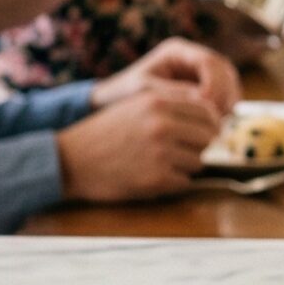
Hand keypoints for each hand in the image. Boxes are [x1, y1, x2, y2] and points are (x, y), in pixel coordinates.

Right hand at [54, 80, 225, 201]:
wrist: (70, 161)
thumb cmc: (103, 134)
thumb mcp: (134, 106)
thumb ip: (170, 107)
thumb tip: (213, 118)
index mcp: (157, 101)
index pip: (206, 111)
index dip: (209, 123)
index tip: (204, 132)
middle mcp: (162, 124)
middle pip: (208, 136)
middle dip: (200, 145)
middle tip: (183, 151)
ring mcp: (161, 152)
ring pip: (198, 161)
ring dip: (185, 166)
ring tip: (161, 164)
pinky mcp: (157, 179)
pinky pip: (184, 182)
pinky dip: (173, 183)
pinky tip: (152, 177)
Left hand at [92, 36, 239, 115]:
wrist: (116, 102)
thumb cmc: (126, 94)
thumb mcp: (146, 91)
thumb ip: (173, 93)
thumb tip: (202, 101)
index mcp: (177, 51)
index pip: (208, 61)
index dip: (213, 83)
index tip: (206, 104)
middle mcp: (192, 58)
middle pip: (224, 70)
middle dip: (224, 93)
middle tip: (219, 116)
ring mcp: (200, 73)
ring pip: (228, 82)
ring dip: (229, 102)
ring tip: (219, 122)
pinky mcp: (204, 88)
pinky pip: (224, 96)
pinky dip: (225, 109)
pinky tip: (217, 124)